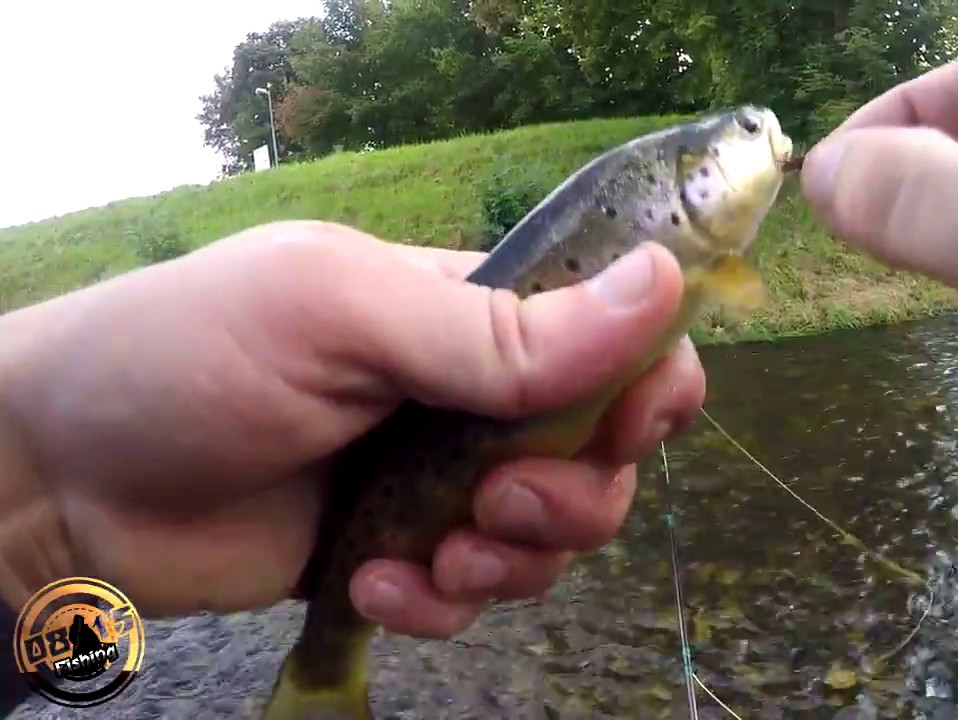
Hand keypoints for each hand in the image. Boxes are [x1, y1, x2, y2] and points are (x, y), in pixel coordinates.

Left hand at [0, 221, 705, 638]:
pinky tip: (371, 587)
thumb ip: (497, 329)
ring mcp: (438, 481)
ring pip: (550, 539)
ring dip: (507, 563)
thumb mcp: (340, 318)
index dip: (646, 387)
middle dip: (571, 497)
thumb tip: (664, 287)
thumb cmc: (188, 358)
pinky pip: (476, 599)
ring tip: (428, 559)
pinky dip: (439, 605)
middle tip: (498, 505)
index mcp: (473, 310)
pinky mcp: (402, 556)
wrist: (63, 477)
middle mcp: (472, 394)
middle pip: (603, 457)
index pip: (618, 338)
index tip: (620, 430)